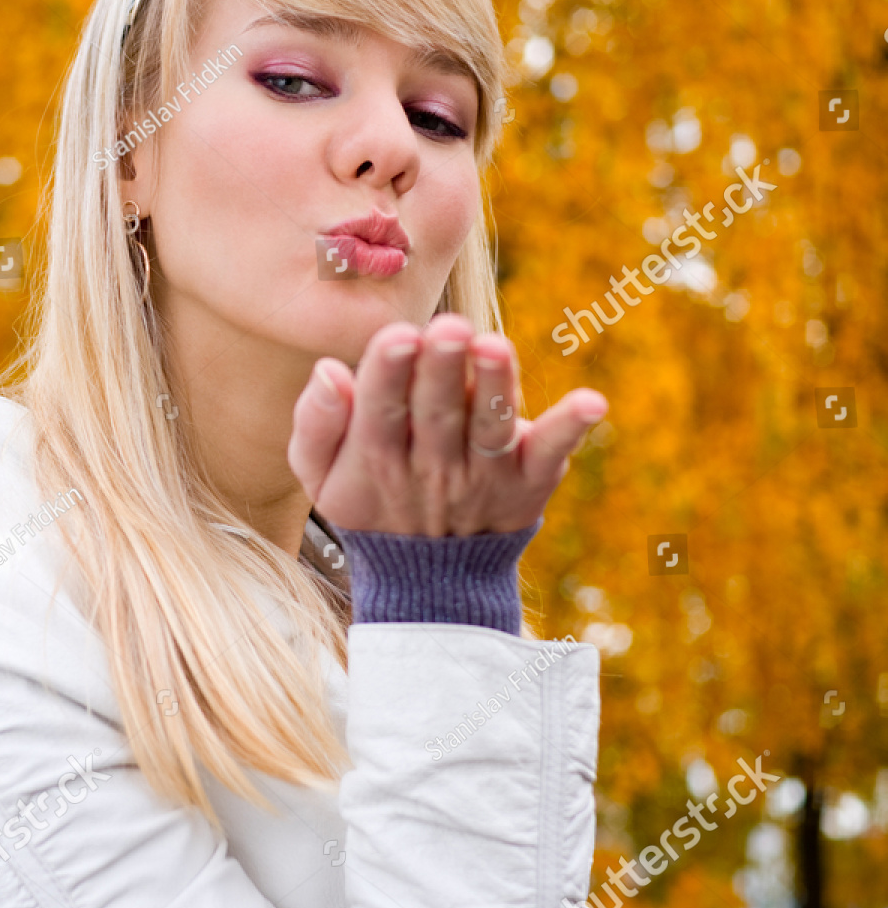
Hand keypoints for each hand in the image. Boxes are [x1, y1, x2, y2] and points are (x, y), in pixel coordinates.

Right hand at [288, 313, 607, 536]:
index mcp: (377, 457)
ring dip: (493, 387)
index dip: (387, 373)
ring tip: (494, 348)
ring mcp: (483, 475)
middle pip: (436, 412)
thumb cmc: (372, 502)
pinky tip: (591, 403)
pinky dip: (569, 428)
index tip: (397, 338)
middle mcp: (431, 467)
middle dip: (441, 369)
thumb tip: (329, 371)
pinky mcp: (528, 480)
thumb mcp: (321, 476)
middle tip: (449, 328)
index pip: (380, 410)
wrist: (431, 579)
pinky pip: (550, 453)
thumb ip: (316, 424)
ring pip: (487, 427)